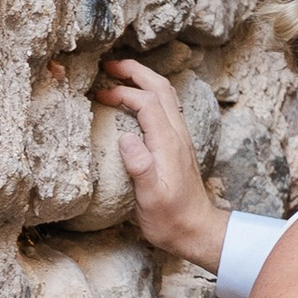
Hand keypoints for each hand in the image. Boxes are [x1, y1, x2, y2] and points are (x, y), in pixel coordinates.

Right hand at [100, 56, 224, 269]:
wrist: (198, 230)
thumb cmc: (172, 219)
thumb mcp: (151, 200)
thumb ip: (140, 168)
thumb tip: (126, 138)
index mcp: (168, 143)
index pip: (147, 101)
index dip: (122, 92)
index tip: (100, 96)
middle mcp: (178, 134)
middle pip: (160, 87)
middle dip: (134, 71)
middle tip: (108, 66)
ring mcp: (180, 137)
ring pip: (166, 94)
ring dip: (143, 79)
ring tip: (119, 76)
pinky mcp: (178, 144)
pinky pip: (166, 107)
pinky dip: (149, 94)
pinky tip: (134, 101)